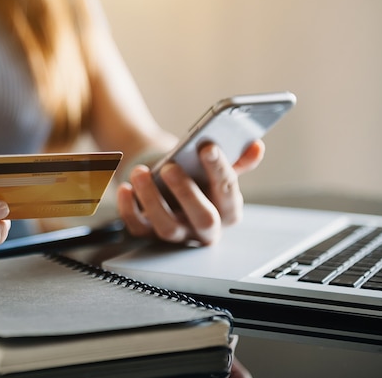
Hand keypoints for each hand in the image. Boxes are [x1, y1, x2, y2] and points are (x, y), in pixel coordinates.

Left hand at [116, 140, 263, 244]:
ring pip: (167, 227)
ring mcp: (177, 233)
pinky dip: (128, 208)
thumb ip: (237, 160)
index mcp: (228, 210)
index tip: (207, 146)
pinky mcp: (149, 234)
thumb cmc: (195, 175)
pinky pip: (137, 227)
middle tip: (171, 167)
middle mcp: (205, 228)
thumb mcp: (215, 168)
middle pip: (204, 219)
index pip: (229, 193)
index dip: (219, 170)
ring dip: (151, 198)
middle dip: (187, 192)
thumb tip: (255, 146)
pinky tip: (126, 188)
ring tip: (140, 172)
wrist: (166, 183)